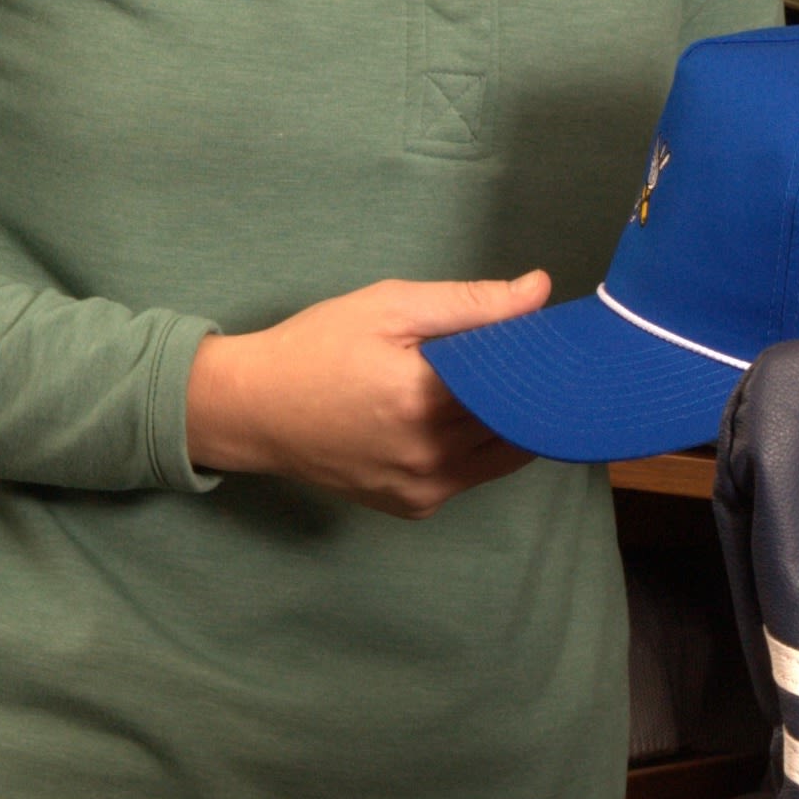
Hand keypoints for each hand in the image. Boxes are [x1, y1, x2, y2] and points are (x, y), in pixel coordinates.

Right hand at [187, 271, 549, 516]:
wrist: (251, 410)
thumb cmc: (316, 348)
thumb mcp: (389, 306)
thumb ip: (470, 302)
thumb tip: (540, 291)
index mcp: (425, 400)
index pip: (521, 382)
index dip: (540, 358)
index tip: (547, 337)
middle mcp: (431, 456)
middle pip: (518, 421)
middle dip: (529, 388)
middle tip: (522, 355)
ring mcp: (423, 489)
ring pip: (503, 455)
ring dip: (509, 421)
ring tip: (492, 383)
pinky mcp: (413, 507)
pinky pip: (470, 476)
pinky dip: (478, 448)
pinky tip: (458, 417)